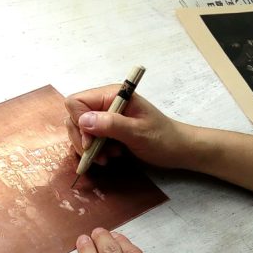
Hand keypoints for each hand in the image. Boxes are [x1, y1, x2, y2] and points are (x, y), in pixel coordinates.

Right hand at [64, 86, 191, 169]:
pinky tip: (110, 156)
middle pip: (74, 117)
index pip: (76, 102)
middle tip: (99, 155)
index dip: (78, 123)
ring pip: (80, 129)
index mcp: (113, 95)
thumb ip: (111, 125)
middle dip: (82, 139)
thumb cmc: (162, 139)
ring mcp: (106, 116)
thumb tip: (83, 121)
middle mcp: (106, 102)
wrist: (178, 149)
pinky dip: (95, 150)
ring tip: (108, 157)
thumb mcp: (138, 133)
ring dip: (90, 147)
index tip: (91, 143)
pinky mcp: (108, 129)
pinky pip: (90, 138)